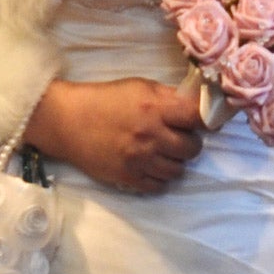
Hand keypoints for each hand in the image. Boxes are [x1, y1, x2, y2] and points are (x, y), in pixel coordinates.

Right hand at [21, 78, 202, 193]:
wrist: (68, 121)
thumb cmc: (105, 99)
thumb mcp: (139, 87)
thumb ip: (168, 96)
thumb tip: (196, 104)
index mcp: (155, 108)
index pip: (198, 118)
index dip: (206, 120)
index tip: (203, 122)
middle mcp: (151, 136)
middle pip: (193, 149)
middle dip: (189, 143)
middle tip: (178, 137)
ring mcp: (140, 160)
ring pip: (178, 170)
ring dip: (175, 162)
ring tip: (163, 152)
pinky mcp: (128, 178)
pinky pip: (159, 186)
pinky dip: (160, 178)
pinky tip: (152, 166)